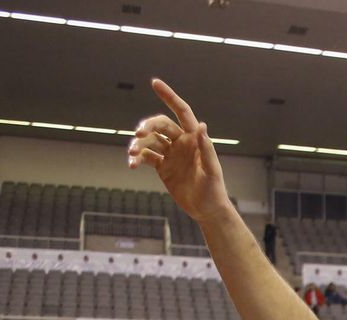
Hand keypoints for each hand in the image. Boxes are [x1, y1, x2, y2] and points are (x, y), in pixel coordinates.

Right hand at [130, 79, 234, 223]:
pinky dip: (138, 158)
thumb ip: (206, 148)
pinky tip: (132, 164)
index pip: (181, 111)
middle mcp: (181, 142)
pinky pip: (146, 157)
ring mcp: (171, 154)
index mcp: (194, 138)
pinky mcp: (162, 167)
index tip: (155, 83)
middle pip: (160, 125)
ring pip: (150, 141)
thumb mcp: (212, 170)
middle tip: (137, 135)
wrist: (206, 210)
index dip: (169, 96)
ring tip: (132, 154)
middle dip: (147, 126)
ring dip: (139, 144)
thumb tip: (202, 126)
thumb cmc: (214, 190)